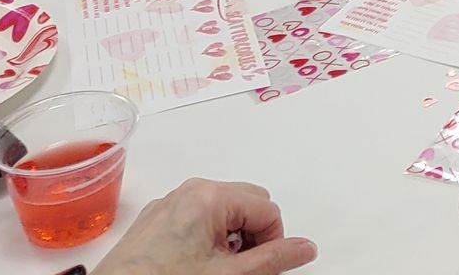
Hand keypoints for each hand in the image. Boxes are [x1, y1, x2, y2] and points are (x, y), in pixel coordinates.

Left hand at [94, 179, 315, 274]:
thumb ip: (273, 260)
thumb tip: (305, 248)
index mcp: (210, 196)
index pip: (268, 209)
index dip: (272, 242)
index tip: (263, 268)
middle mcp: (189, 191)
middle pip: (246, 203)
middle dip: (252, 236)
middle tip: (240, 269)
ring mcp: (168, 205)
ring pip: (221, 211)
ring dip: (229, 239)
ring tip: (215, 270)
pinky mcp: (153, 222)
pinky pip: (195, 218)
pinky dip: (205, 239)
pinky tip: (193, 267)